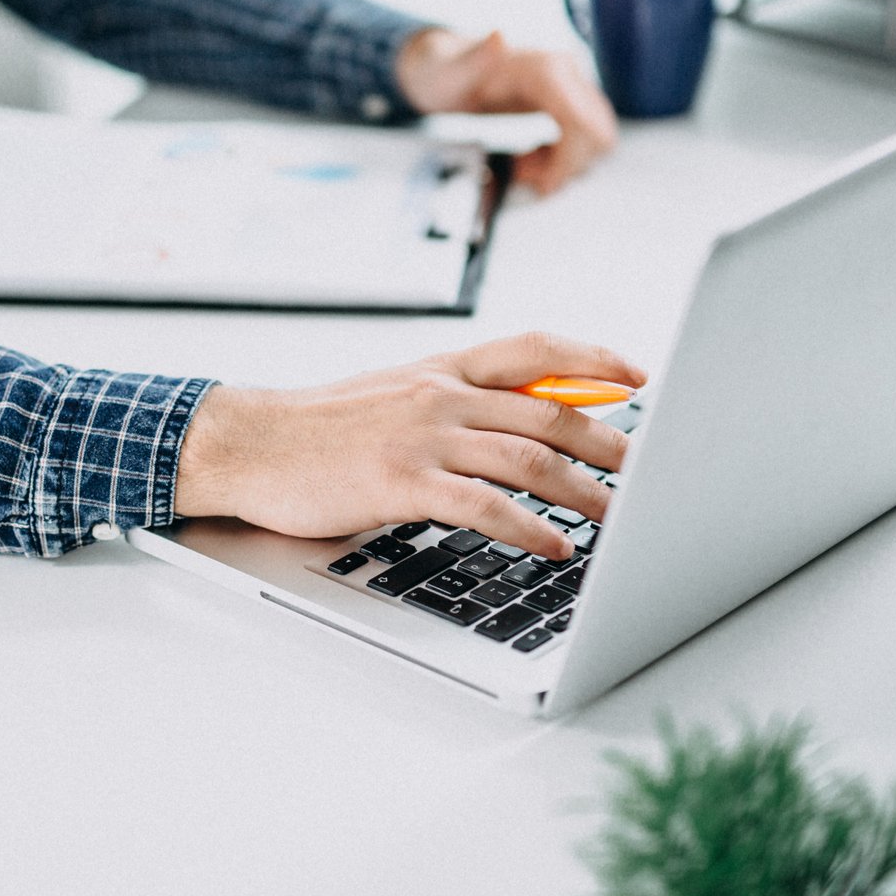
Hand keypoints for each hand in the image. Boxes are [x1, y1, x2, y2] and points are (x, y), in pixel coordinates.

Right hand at [174, 332, 646, 559]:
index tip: (636, 375)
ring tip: (618, 516)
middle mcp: (440, 394)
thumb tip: (516, 423)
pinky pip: (485, 505)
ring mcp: (423, 436)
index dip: (592, 359)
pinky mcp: (403, 481)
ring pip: (528, 459)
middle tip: (645, 469)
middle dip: (608, 443)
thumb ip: (452, 403)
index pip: (533, 349)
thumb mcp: (393, 395)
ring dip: (584, 492)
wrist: (250, 444)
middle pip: (548, 413)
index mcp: (440, 368)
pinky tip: (554, 546)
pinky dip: (529, 527)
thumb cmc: (319, 429)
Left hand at [395, 27, 617, 195]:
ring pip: (594, 142)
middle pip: (598, 135)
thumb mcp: (449, 72)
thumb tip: (498, 35)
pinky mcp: (567, 105)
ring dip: (561, 166)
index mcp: (545, 68)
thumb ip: (472, 59)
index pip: (581, 122)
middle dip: (566, 166)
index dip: (567, 161)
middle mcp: (566, 74)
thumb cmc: (445, 72)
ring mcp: (570, 89)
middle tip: (524, 174)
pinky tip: (528, 161)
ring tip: (521, 166)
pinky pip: (581, 142)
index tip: (541, 186)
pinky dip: (558, 161)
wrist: (445, 68)